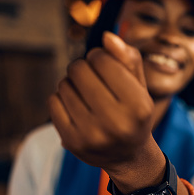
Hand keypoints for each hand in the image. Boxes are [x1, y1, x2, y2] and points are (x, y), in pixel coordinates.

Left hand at [48, 32, 156, 174]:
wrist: (129, 157)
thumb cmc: (134, 114)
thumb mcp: (140, 87)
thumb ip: (128, 59)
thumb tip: (107, 37)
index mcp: (138, 106)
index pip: (102, 60)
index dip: (100, 57)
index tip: (105, 66)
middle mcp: (116, 123)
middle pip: (79, 69)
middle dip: (84, 68)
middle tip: (94, 81)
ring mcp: (92, 135)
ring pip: (64, 84)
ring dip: (73, 84)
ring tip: (88, 97)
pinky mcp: (72, 142)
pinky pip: (53, 102)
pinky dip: (62, 99)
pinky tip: (77, 109)